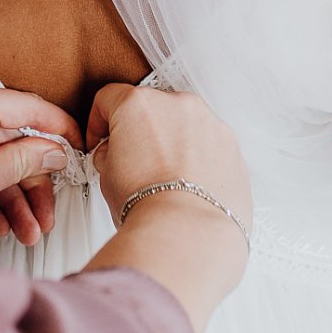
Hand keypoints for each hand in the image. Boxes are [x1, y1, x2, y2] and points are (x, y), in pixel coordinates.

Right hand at [81, 85, 252, 332]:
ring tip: (164, 180)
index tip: (101, 139)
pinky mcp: (232, 146)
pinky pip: (209, 145)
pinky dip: (200, 159)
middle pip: (151, 108)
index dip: (99, 121)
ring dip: (173, 143)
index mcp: (140, 104)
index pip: (109, 98)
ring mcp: (210, 123)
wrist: (188, 235)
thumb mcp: (106, 175)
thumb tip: (115, 153)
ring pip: (184, 125)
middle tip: (133, 163)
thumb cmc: (147, 207)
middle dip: (140, 131)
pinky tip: (188, 186)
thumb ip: (110, 152)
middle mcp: (178, 104)